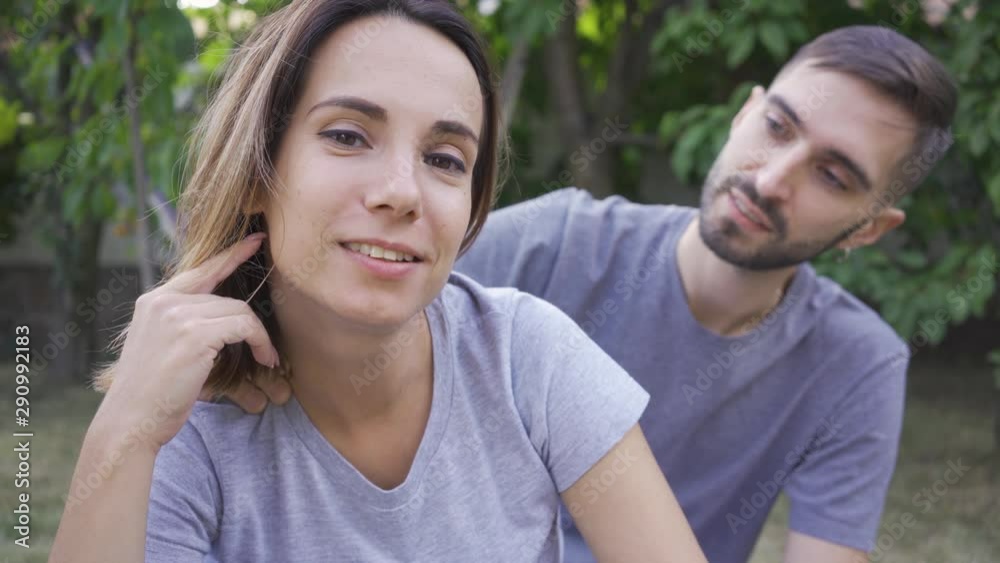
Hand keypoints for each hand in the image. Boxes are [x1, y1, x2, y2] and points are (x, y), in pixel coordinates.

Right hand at [96, 233, 279, 450]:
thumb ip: (183, 324)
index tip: (255, 241)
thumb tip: (222, 316)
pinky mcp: (195, 334)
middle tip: (265, 346)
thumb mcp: (161, 347)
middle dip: (250, 321)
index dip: (231, 254)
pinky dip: (260, 342)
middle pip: (226, 297)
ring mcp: (178, 316)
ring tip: (266, 358)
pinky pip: (244, 326)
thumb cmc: (150, 393)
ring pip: (238, 311)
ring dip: (258, 336)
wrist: (131, 421)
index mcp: (153, 301)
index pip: (200, 269)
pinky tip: (264, 359)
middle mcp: (163, 302)